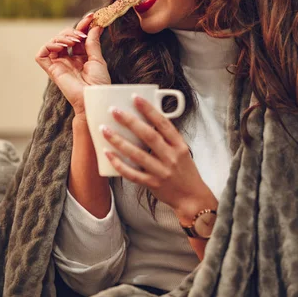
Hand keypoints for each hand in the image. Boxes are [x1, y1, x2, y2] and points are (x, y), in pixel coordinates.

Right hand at [35, 13, 110, 115]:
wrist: (94, 97)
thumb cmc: (98, 83)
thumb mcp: (97, 58)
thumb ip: (93, 42)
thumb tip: (95, 26)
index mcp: (80, 58)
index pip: (77, 37)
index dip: (82, 26)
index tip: (92, 16)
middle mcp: (68, 60)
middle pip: (63, 37)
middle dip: (72, 30)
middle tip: (82, 34)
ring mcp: (59, 65)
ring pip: (52, 42)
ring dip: (63, 37)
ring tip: (75, 40)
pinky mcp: (51, 70)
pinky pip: (41, 54)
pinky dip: (50, 46)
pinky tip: (62, 47)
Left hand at [100, 95, 216, 218]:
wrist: (192, 198)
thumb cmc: (186, 171)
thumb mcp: (182, 151)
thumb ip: (168, 137)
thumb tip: (149, 119)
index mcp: (179, 145)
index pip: (163, 124)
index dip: (149, 110)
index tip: (135, 98)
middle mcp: (171, 157)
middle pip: (149, 136)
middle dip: (130, 121)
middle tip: (114, 111)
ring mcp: (161, 172)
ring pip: (137, 154)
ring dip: (119, 141)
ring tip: (105, 130)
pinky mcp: (152, 184)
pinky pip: (132, 174)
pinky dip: (119, 164)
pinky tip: (108, 154)